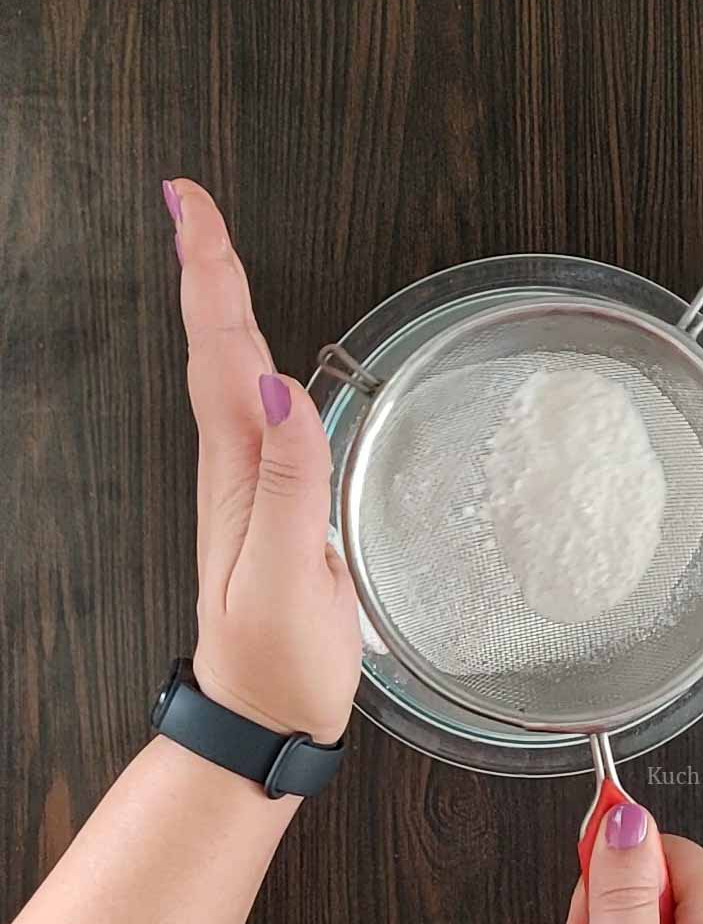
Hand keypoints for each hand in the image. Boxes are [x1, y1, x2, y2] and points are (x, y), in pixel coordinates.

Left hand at [166, 178, 361, 744]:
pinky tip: (259, 358)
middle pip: (217, 351)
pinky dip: (250, 366)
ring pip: (230, 377)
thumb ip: (289, 487)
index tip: (191, 207)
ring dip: (221, 310)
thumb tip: (281, 391)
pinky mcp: (273, 507)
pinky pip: (257, 417)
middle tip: (196, 206)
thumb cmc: (277, 659)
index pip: (219, 356)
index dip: (209, 277)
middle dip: (207, 271)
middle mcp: (237, 471)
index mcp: (239, 475)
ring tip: (217, 256)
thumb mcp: (286, 579)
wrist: (260, 716)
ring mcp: (251, 488)